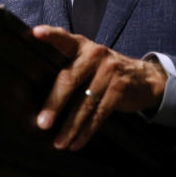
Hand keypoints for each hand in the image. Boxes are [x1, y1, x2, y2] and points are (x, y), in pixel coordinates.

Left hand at [32, 25, 166, 150]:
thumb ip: (67, 65)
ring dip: (70, 126)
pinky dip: (86, 131)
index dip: (50, 35)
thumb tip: (32, 91)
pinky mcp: (119, 89)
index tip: (36, 33)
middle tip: (43, 123)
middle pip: (69, 79)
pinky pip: (99, 114)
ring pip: (84, 103)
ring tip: (58, 142)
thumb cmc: (102, 71)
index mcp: (81, 46)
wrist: (144, 78)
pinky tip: (76, 143)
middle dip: (54, 104)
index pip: (63, 38)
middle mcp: (94, 54)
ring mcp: (109, 71)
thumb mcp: (88, 60)